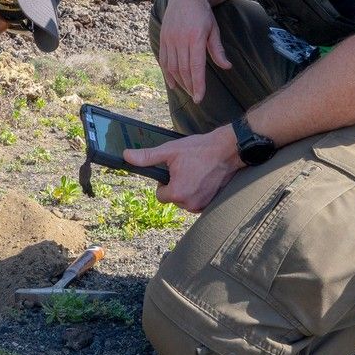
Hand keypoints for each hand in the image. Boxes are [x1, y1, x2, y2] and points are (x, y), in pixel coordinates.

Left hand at [125, 126, 242, 212]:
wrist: (228, 150)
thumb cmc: (200, 149)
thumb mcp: (170, 151)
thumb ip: (147, 157)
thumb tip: (126, 156)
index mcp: (177, 193)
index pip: (160, 195)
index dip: (163, 182)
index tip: (173, 170)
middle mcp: (189, 204)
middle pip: (173, 198)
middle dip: (176, 185)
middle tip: (186, 169)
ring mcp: (202, 205)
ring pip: (185, 200)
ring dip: (187, 189)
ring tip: (196, 172)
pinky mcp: (212, 203)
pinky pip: (197, 201)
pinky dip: (198, 192)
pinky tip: (204, 178)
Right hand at [159, 0, 231, 103]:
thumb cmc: (203, 12)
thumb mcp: (214, 29)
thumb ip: (218, 50)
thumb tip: (226, 67)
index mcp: (196, 38)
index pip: (196, 67)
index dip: (198, 84)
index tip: (199, 97)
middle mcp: (180, 40)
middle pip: (183, 70)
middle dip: (190, 86)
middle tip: (195, 96)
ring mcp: (170, 39)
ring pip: (172, 67)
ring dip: (179, 82)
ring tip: (186, 91)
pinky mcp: (163, 38)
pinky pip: (163, 59)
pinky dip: (166, 73)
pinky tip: (172, 83)